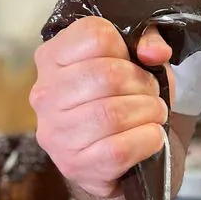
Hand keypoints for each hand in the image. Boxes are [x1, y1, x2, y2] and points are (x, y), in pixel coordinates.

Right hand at [30, 16, 174, 199]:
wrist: (123, 160)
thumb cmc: (125, 100)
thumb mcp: (138, 62)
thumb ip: (148, 42)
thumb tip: (155, 52)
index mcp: (53, 57)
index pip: (94, 35)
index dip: (125, 47)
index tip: (133, 62)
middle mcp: (45, 93)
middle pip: (107, 75)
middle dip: (143, 84)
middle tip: (151, 93)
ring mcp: (55, 132)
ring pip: (113, 114)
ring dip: (148, 112)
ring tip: (154, 113)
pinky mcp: (74, 164)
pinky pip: (119, 149)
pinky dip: (147, 140)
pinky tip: (152, 136)